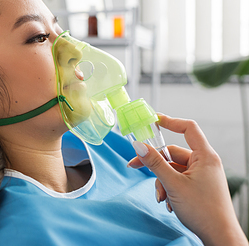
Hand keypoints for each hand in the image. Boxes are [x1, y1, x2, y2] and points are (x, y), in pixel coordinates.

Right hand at [127, 114, 246, 245]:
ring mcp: (202, 175)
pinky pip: (178, 180)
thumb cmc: (204, 211)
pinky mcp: (199, 187)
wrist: (219, 236)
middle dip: (156, 165)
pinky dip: (169, 189)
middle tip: (135, 166)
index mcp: (204, 156)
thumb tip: (139, 146)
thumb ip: (155, 163)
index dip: (170, 121)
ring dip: (162, 182)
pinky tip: (169, 203)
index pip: (188, 128)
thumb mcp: (173, 184)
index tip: (153, 120)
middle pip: (173, 153)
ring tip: (162, 198)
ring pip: (173, 169)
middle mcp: (205, 163)